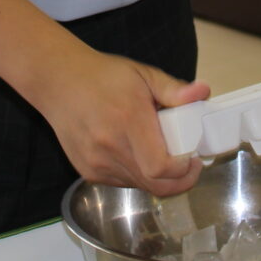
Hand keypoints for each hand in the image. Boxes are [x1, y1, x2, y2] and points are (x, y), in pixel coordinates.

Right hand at [28, 47, 210, 194]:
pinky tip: (136, 154)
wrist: (58, 82)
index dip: (183, 171)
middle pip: (155, 185)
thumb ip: (174, 89)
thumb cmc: (102, 76)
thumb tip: (203, 93)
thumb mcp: (143, 74)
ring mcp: (96, 163)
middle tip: (187, 166)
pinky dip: (136, 175)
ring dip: (156, 178)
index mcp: (128, 120)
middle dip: (178, 182)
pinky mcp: (88, 171)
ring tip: (160, 154)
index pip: (161, 167)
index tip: (193, 159)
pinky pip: (122, 183)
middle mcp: (110, 146)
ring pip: (139, 186)